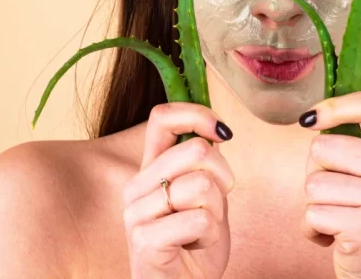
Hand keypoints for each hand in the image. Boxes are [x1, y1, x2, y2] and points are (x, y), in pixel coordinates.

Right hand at [122, 103, 235, 278]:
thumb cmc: (195, 243)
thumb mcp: (206, 195)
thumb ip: (205, 164)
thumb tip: (216, 131)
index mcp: (150, 169)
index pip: (161, 118)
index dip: (196, 114)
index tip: (223, 132)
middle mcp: (137, 186)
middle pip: (196, 150)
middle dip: (223, 177)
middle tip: (216, 204)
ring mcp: (137, 213)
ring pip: (202, 186)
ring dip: (217, 212)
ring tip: (202, 230)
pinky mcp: (144, 240)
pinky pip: (199, 220)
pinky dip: (210, 235)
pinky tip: (196, 245)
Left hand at [298, 91, 360, 278]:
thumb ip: (354, 149)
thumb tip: (311, 119)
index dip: (336, 105)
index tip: (311, 120)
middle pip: (322, 148)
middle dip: (315, 174)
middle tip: (335, 198)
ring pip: (312, 183)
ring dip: (313, 207)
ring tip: (338, 220)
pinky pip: (312, 214)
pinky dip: (312, 230)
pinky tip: (333, 239)